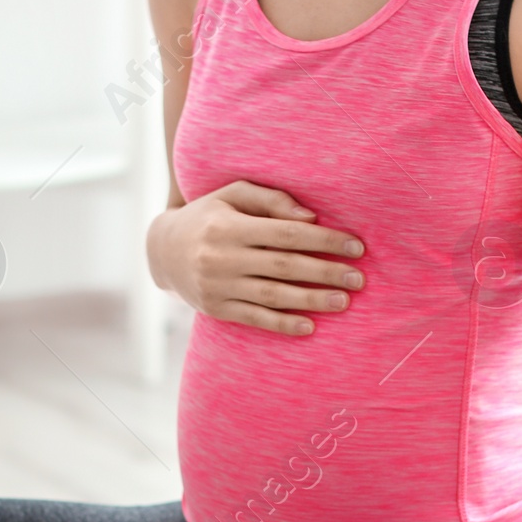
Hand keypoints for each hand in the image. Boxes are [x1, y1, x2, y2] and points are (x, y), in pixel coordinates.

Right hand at [149, 179, 364, 336]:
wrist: (162, 250)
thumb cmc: (209, 215)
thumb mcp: (232, 195)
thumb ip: (271, 200)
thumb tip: (311, 218)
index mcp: (229, 225)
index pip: (287, 233)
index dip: (324, 240)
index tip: (356, 247)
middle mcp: (221, 256)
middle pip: (285, 266)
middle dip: (326, 272)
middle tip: (359, 279)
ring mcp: (217, 286)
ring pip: (273, 296)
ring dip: (311, 300)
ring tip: (343, 302)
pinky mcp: (216, 309)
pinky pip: (255, 319)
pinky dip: (283, 324)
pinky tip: (309, 327)